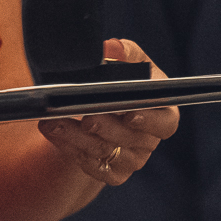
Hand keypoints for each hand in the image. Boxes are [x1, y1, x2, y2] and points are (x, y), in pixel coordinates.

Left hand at [36, 39, 176, 186]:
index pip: (166, 122)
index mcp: (161, 112)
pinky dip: (69, 148)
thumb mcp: (124, 62)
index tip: (130, 113)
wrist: (95, 111)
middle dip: (106, 126)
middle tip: (85, 115)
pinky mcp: (112, 173)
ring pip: (105, 151)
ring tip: (54, 120)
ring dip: (77, 136)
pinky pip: (91, 166)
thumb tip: (112, 48)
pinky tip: (54, 132)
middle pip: (131, 138)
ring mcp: (131, 159)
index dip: (150, 120)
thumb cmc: (118, 84)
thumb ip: (124, 52)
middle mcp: (149, 139)